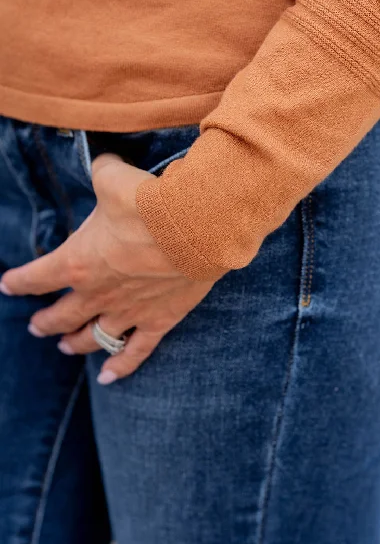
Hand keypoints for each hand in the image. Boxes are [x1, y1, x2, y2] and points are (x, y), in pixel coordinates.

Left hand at [0, 154, 216, 383]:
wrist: (196, 226)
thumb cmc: (149, 202)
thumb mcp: (113, 178)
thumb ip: (101, 174)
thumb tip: (103, 165)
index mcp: (78, 261)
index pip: (38, 277)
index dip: (19, 282)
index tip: (7, 285)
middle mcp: (98, 293)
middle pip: (62, 315)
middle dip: (46, 321)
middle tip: (36, 326)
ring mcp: (128, 311)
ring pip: (93, 338)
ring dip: (75, 343)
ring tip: (66, 347)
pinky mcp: (159, 320)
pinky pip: (135, 352)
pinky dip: (121, 366)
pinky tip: (108, 377)